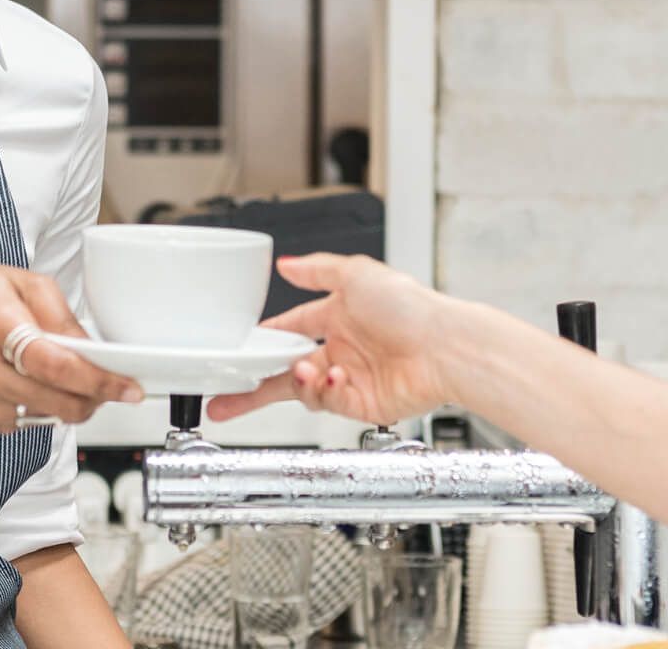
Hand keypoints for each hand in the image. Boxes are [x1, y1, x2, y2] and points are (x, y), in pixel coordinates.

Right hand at [0, 266, 141, 431]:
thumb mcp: (17, 282)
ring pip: (50, 415)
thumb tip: (93, 349)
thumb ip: (60, 314)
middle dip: (97, 396)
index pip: (53, 363)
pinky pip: (33, 422)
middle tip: (116, 384)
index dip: (97, 379)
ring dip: (76, 402)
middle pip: (57, 399)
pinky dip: (49, 407)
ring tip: (75, 375)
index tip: (128, 386)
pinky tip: (41, 383)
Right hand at [207, 255, 460, 424]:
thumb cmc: (411, 307)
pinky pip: (326, 403)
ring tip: (306, 371)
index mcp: (340, 315)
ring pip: (302, 390)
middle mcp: (343, 348)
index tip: (239, 347)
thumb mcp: (357, 274)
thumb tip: (286, 264)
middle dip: (252, 386)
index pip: (292, 327)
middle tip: (223, 398)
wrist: (444, 348)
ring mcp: (350, 379)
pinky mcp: (360, 405)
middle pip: (286, 370)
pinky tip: (332, 378)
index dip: (266, 338)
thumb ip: (316, 270)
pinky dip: (323, 391)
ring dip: (296, 381)